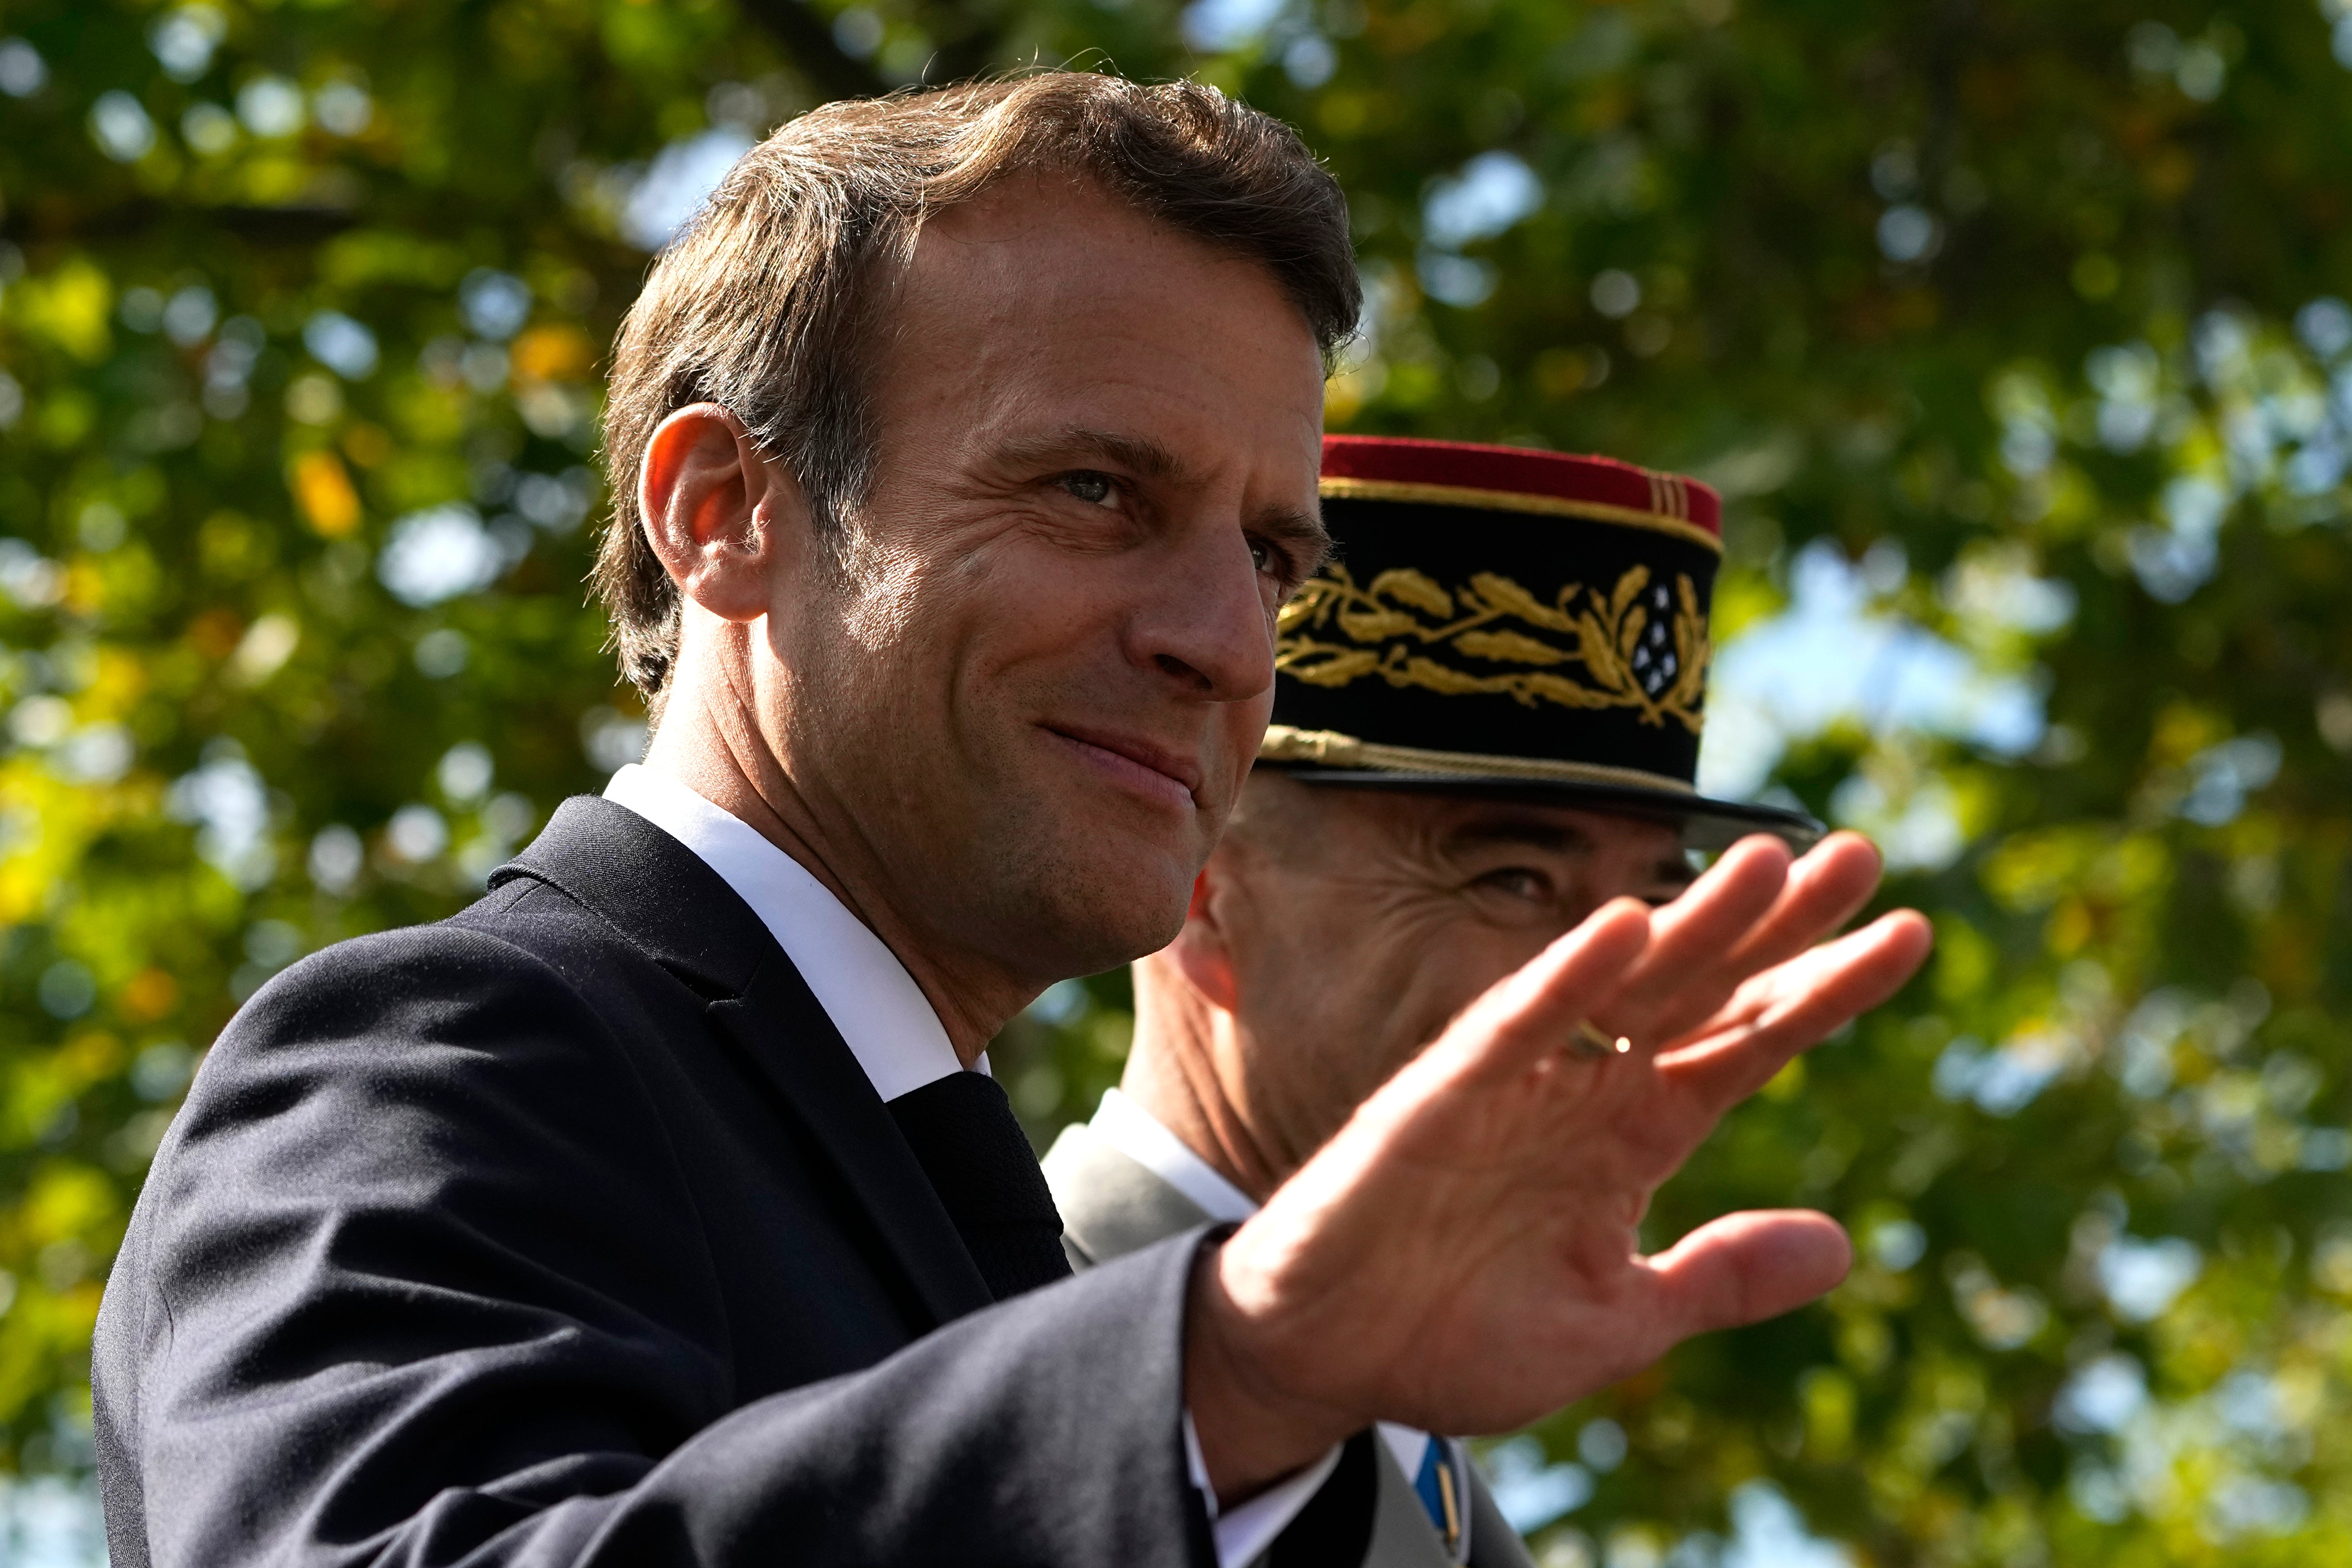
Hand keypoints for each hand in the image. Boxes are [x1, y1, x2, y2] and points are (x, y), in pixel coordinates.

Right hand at [1182, 832, 1931, 1500]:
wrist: (1329, 1363)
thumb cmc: (1457, 1337)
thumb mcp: (1617, 1323)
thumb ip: (1719, 1278)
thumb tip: (1846, 1243)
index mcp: (1629, 1141)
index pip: (1744, 1047)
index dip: (1824, 992)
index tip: (1912, 934)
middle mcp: (1583, 1093)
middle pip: (1700, 991)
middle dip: (1778, 925)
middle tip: (1864, 854)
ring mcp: (1513, 1088)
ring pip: (1621, 988)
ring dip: (1694, 925)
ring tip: (1773, 860)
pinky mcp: (1438, 1099)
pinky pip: (1512, 1028)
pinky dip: (1567, 977)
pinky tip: (1625, 924)